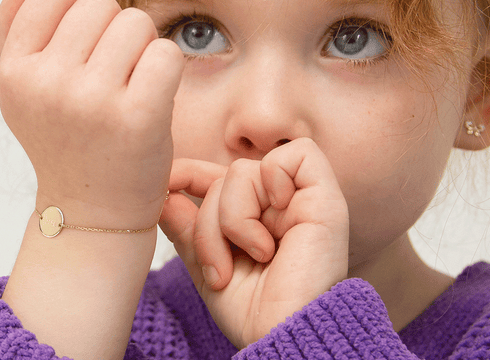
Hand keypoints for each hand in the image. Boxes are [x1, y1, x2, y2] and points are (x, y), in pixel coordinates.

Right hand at [0, 0, 184, 222]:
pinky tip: (153, 97)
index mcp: (14, 71)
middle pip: (100, 3)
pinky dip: (166, 70)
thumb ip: (16, 28)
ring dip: (143, 48)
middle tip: (111, 75)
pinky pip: (165, 53)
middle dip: (113, 30)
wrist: (93, 212)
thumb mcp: (26, 90)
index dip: (79, 12)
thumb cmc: (65, 144)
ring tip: (130, 86)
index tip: (84, 50)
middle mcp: (47, 83)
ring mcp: (92, 100)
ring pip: (137, 23)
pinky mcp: (138, 117)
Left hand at [161, 139, 349, 348]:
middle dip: (209, 224)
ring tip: (255, 255)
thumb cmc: (254, 314)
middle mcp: (278, 206)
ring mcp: (301, 200)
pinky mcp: (325, 198)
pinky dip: (274, 179)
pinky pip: (299, 152)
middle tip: (219, 269)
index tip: (167, 186)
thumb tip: (164, 193)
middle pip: (224, 177)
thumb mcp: (209, 269)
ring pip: (245, 170)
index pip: (217, 177)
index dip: (189, 174)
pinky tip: (277, 216)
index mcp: (254, 219)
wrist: (283, 338)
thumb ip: (189, 229)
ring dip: (234, 217)